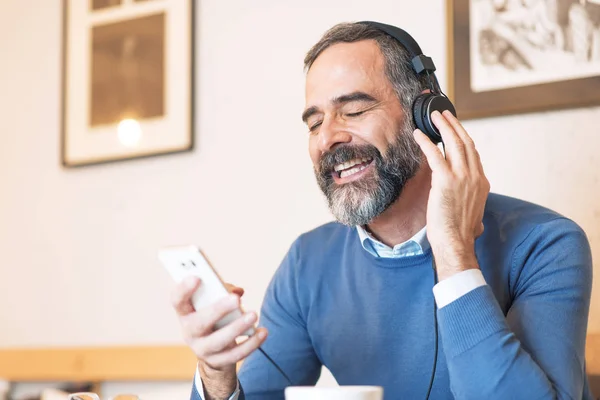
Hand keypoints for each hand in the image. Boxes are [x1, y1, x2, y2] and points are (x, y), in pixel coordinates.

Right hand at [171, 276, 267, 398]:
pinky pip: (235, 354)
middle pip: (199, 323)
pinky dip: (251, 343)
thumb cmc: (213, 318)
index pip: (178, 301)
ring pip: (218, 341)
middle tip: (235, 299)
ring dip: (237, 327)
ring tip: (253, 315)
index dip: (184, 289)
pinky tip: (262, 332)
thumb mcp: (213, 303)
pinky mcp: (218, 361)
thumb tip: (238, 292)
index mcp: (186, 313)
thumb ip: (223, 292)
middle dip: (218, 310)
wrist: (213, 352)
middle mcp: (190, 332)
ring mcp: (202, 349)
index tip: (196, 277)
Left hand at [413, 110, 489, 280]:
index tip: (454, 128)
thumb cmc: (459, 234)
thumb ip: (471, 206)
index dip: (463, 137)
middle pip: (465, 142)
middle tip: (443, 114)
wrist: (456, 242)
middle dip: (454, 125)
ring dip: (442, 126)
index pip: (473, 153)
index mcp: (482, 183)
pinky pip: (435, 154)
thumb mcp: (473, 215)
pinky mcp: (446, 180)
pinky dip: (426, 142)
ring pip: (453, 143)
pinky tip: (418, 135)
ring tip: (433, 116)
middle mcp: (475, 176)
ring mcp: (462, 177)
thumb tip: (476, 217)